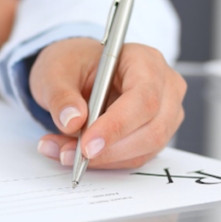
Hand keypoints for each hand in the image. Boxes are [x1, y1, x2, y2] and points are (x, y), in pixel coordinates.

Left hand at [28, 39, 185, 168]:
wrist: (76, 72)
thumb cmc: (73, 64)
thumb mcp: (55, 72)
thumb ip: (61, 96)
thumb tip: (73, 121)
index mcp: (144, 60)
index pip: (144, 98)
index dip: (117, 125)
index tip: (87, 144)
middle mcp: (163, 86)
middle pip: (152, 129)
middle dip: (109, 149)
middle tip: (69, 154)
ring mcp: (164, 112)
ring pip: (144, 148)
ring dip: (103, 158)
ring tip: (64, 152)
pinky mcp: (155, 133)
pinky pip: (135, 156)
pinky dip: (105, 161)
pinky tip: (76, 154)